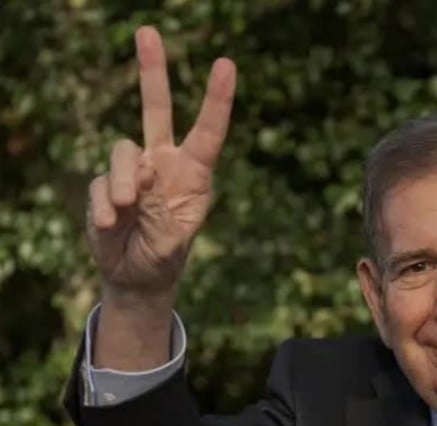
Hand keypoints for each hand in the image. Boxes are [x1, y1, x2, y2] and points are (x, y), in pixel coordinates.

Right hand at [87, 26, 235, 298]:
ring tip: (129, 209)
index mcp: (193, 173)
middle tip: (148, 30)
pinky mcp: (104, 185)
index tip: (225, 65)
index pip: (208, 132)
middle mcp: (163, 162)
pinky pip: (101, 184)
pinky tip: (111, 224)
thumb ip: (163, 211)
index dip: (216, 99)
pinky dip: (105, 205)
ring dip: (125, 180)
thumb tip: (139, 178)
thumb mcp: (175, 241)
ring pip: (123, 151)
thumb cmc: (166, 253)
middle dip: (152, 71)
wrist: (137, 274)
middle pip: (155, 110)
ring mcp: (133, 171)